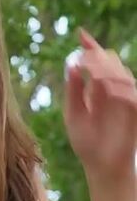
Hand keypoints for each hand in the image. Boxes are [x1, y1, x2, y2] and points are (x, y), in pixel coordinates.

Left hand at [64, 28, 136, 182]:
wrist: (101, 167)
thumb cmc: (87, 143)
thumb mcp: (73, 114)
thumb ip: (73, 91)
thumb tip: (71, 65)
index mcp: (97, 90)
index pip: (97, 63)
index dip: (91, 47)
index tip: (81, 33)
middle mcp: (113, 92)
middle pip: (112, 62)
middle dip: (98, 56)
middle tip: (84, 56)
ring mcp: (126, 101)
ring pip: (122, 74)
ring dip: (106, 70)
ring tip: (90, 69)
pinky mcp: (134, 113)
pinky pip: (132, 95)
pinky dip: (119, 89)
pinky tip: (105, 87)